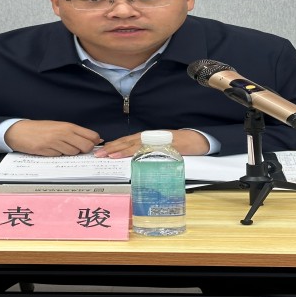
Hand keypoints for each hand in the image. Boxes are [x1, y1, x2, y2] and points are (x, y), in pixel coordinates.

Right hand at [4, 120, 101, 156]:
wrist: (20, 131)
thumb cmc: (40, 128)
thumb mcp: (59, 126)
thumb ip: (75, 132)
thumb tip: (95, 139)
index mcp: (68, 126)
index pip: (91, 136)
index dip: (94, 142)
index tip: (91, 144)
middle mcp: (63, 133)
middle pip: (86, 147)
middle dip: (84, 150)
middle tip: (76, 148)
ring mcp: (55, 142)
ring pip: (73, 153)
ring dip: (69, 153)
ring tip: (60, 147)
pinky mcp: (47, 150)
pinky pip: (60, 156)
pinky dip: (58, 155)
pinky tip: (51, 149)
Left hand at [94, 129, 209, 158]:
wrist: (197, 139)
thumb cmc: (179, 144)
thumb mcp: (160, 146)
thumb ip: (147, 151)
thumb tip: (133, 158)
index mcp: (147, 137)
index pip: (127, 141)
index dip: (114, 145)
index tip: (102, 150)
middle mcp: (150, 137)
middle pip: (128, 142)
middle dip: (112, 147)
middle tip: (98, 154)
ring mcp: (157, 140)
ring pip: (136, 144)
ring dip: (121, 149)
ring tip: (109, 154)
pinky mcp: (165, 145)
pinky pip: (151, 149)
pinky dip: (140, 152)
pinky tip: (132, 156)